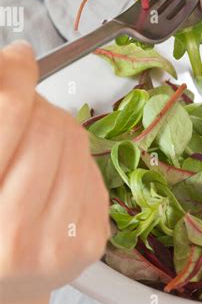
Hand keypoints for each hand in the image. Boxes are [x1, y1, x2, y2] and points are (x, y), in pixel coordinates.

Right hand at [0, 41, 110, 303]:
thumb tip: (14, 58)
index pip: (8, 115)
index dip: (14, 76)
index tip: (18, 58)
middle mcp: (13, 238)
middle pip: (46, 126)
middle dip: (33, 107)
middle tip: (17, 112)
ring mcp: (58, 245)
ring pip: (74, 141)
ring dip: (54, 127)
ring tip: (32, 143)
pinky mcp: (90, 243)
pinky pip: (92, 166)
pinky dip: (72, 156)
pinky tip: (50, 170)